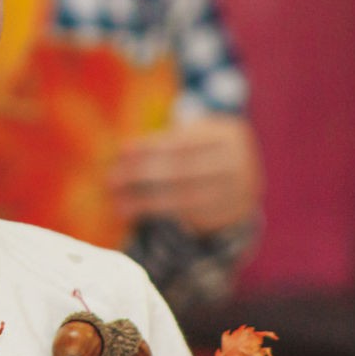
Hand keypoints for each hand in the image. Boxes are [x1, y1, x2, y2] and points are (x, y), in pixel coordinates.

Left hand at [108, 116, 263, 235]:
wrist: (243, 174)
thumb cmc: (203, 149)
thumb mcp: (190, 136)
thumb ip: (162, 144)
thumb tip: (122, 154)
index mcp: (228, 134)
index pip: (182, 142)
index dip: (149, 146)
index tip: (120, 152)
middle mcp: (240, 163)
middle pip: (182, 170)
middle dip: (142, 175)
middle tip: (111, 181)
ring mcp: (243, 192)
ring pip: (186, 199)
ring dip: (147, 204)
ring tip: (119, 206)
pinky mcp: (237, 216)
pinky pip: (195, 220)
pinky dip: (165, 219)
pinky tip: (142, 217)